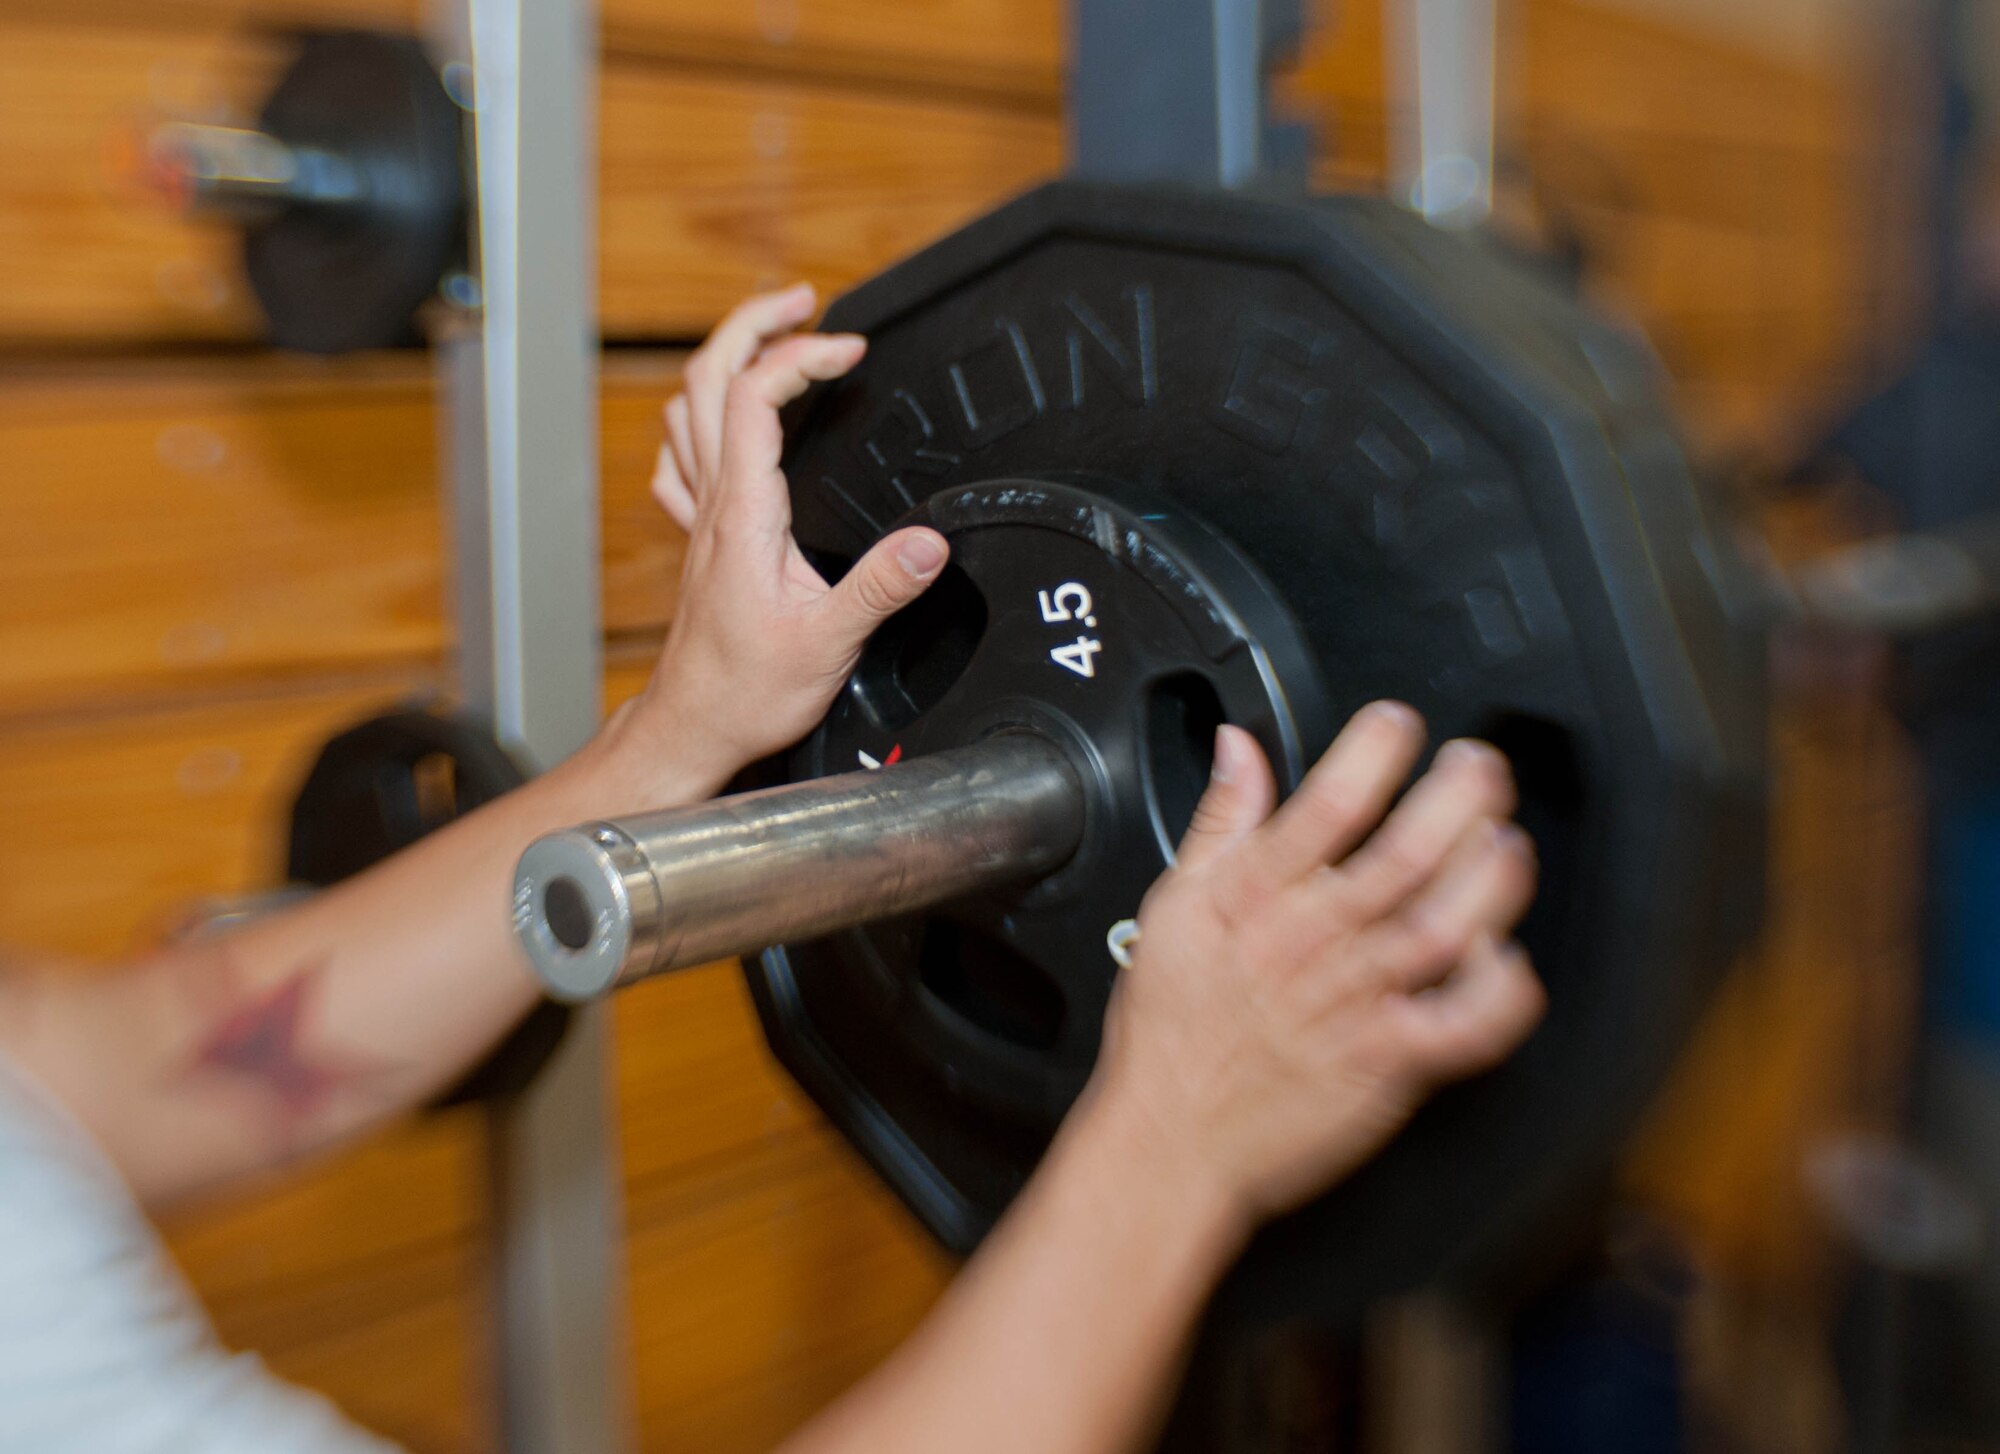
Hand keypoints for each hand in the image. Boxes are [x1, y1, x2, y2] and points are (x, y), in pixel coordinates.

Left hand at [605, 284, 949, 796]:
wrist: (696, 725)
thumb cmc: (748, 691)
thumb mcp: (829, 642)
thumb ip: (881, 586)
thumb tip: (930, 541)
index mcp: (744, 512)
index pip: (754, 396)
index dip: (801, 355)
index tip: (850, 350)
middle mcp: (713, 503)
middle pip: (707, 379)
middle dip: (754, 324)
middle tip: (806, 303)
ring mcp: (700, 518)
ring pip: (689, 409)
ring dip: (728, 360)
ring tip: (774, 340)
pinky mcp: (701, 540)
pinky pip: (684, 459)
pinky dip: (704, 421)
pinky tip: (728, 426)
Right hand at [1088, 703, 1543, 1236]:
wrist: (1171, 1141)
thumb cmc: (1172, 1033)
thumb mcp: (1171, 907)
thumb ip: (1218, 821)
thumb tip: (1240, 748)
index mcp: (1260, 898)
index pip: (1329, 803)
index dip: (1375, 750)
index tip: (1397, 724)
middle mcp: (1316, 942)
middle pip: (1406, 854)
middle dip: (1459, 797)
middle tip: (1481, 767)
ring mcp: (1357, 1003)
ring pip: (1445, 925)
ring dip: (1488, 877)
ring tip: (1505, 842)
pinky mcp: (1389, 1062)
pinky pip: (1465, 1025)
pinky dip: (1498, 989)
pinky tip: (1505, 956)